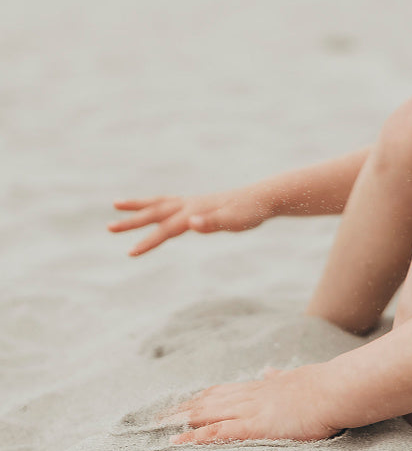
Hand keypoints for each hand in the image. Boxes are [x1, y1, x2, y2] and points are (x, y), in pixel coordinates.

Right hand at [108, 185, 272, 255]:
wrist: (262, 198)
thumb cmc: (250, 212)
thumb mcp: (235, 221)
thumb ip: (213, 222)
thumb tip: (191, 223)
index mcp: (194, 212)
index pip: (166, 229)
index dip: (148, 241)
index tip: (130, 252)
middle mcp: (189, 205)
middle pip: (154, 212)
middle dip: (132, 221)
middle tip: (108, 227)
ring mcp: (192, 202)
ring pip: (158, 203)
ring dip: (138, 206)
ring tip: (116, 204)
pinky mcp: (198, 204)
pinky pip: (169, 203)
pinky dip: (156, 204)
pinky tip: (152, 209)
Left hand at [170, 362, 343, 443]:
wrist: (333, 390)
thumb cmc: (322, 386)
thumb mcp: (296, 377)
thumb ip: (280, 377)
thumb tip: (271, 371)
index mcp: (260, 387)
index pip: (222, 391)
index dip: (200, 397)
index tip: (184, 401)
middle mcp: (248, 396)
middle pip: (205, 401)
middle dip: (181, 408)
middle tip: (157, 415)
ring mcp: (248, 410)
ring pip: (203, 414)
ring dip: (178, 420)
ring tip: (156, 427)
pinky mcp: (252, 427)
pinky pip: (215, 434)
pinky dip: (192, 438)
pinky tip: (176, 442)